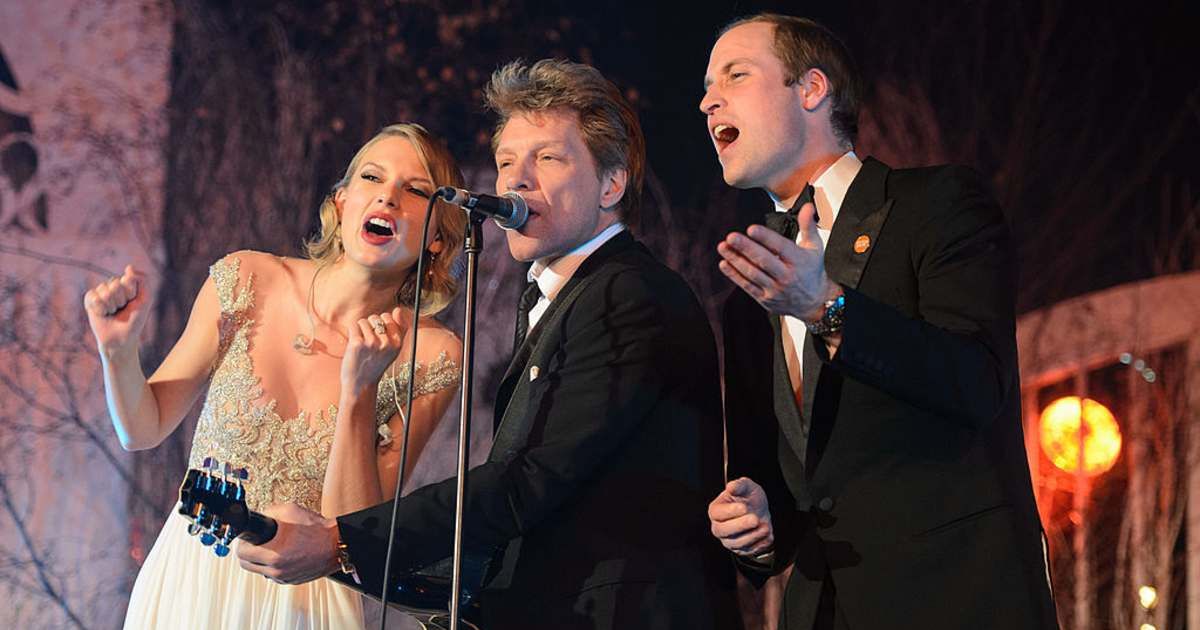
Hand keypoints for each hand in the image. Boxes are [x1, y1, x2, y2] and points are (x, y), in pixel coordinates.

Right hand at [83, 264, 150, 355]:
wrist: (122, 338)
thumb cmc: (135, 320)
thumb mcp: (145, 299)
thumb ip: (143, 280)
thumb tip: (129, 267)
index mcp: (127, 283)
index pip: (127, 279)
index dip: (131, 294)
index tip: (133, 302)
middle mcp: (113, 285)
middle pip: (115, 285)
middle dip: (121, 300)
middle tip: (122, 309)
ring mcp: (101, 291)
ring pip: (105, 292)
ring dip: (111, 306)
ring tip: (113, 312)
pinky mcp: (90, 299)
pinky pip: (93, 297)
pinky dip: (100, 309)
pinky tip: (103, 314)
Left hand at [236, 503, 339, 583]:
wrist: (338, 544)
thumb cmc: (318, 529)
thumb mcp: (290, 511)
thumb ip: (269, 512)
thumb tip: (258, 516)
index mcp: (274, 554)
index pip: (242, 553)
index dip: (242, 542)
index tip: (245, 537)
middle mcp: (277, 569)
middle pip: (246, 565)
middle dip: (247, 552)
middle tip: (255, 542)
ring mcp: (284, 577)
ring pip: (259, 570)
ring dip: (260, 560)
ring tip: (270, 547)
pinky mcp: (291, 581)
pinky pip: (274, 574)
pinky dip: (273, 566)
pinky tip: (283, 554)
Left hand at [341, 306, 404, 394]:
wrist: (361, 384)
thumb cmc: (376, 365)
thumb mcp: (393, 350)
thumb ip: (399, 330)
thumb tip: (398, 309)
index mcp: (397, 343)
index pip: (390, 317)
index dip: (381, 323)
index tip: (378, 337)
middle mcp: (386, 343)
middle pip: (376, 317)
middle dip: (370, 325)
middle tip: (369, 342)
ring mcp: (372, 343)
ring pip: (364, 321)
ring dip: (360, 330)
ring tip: (362, 345)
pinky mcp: (357, 344)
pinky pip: (354, 325)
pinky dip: (352, 332)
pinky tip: (354, 344)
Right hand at [708, 477, 773, 556]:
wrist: (760, 511)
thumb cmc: (749, 498)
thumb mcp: (747, 486)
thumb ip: (739, 485)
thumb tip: (731, 487)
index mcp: (716, 510)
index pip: (717, 513)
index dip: (729, 511)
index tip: (744, 507)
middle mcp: (719, 527)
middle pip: (722, 531)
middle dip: (740, 526)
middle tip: (754, 519)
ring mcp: (729, 540)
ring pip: (736, 543)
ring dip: (753, 535)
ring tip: (765, 525)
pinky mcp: (741, 550)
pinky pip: (749, 550)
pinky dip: (759, 543)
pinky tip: (766, 532)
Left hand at [717, 202, 839, 320]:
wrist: (814, 302)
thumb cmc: (812, 271)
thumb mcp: (815, 247)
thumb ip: (808, 225)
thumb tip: (807, 206)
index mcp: (798, 261)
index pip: (780, 247)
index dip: (765, 237)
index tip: (751, 229)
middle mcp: (786, 276)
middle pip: (763, 260)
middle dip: (746, 248)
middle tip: (731, 237)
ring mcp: (775, 289)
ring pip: (752, 273)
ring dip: (735, 260)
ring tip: (723, 247)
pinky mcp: (765, 298)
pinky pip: (747, 286)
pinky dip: (734, 275)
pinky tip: (724, 264)